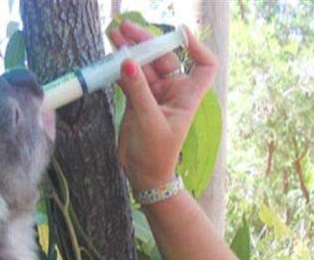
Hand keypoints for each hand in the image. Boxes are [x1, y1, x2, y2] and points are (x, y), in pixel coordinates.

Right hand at [110, 21, 217, 190]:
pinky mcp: (136, 102)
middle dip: (146, 43)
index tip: (178, 33)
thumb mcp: (149, 121)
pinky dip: (120, 70)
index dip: (196, 46)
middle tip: (125, 29)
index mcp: (187, 96)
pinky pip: (129, 80)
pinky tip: (110, 59)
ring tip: (113, 35)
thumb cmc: (156, 154)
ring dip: (129, 52)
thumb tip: (127, 62)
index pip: (204, 65)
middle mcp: (172, 92)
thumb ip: (138, 91)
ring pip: (143, 67)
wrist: (142, 176)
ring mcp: (153, 96)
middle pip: (163, 58)